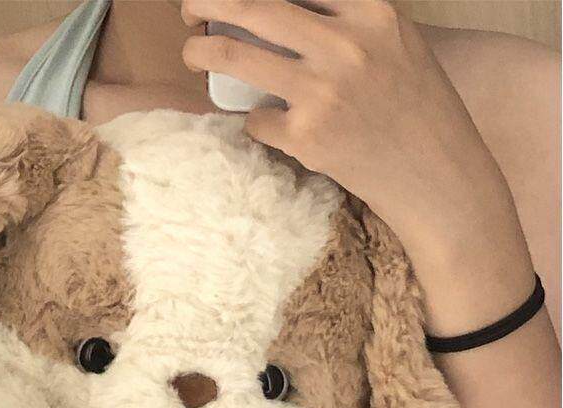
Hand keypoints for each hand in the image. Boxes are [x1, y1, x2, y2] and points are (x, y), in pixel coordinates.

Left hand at [180, 0, 512, 264]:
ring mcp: (323, 92)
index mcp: (371, 12)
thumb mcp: (395, 43)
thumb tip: (278, 15)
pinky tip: (272, 125)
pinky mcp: (307, 137)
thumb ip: (347, 20)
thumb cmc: (415, 108)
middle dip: (207, 1)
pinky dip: (255, 121)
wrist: (434, 174)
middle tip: (189, 9)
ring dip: (201, 52)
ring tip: (192, 55)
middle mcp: (346, 45)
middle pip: (252, 5)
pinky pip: (256, 120)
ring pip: (234, 56)